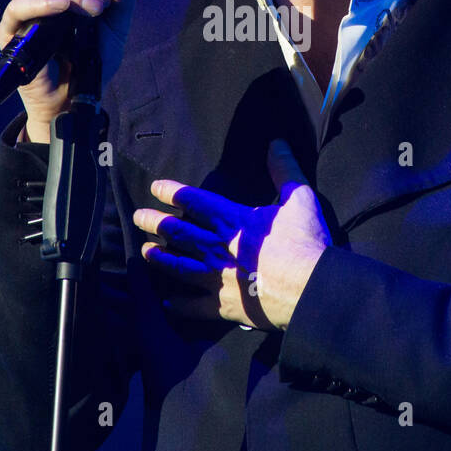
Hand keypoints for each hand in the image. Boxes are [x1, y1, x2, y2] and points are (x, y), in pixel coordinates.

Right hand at [0, 0, 135, 142]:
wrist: (76, 96)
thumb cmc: (91, 59)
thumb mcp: (117, 28)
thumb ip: (122, 1)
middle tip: (99, 1)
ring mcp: (22, 11)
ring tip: (89, 10)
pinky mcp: (10, 32)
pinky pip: (16, 8)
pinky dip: (41, 3)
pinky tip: (61, 8)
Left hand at [132, 139, 330, 330]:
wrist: (312, 289)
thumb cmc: (306, 243)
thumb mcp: (299, 199)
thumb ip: (284, 170)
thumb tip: (276, 143)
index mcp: (232, 220)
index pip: (193, 201)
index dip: (171, 192)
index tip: (156, 188)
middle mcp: (217, 247)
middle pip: (178, 232)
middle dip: (156, 223)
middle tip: (138, 217)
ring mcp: (217, 278)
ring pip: (178, 266)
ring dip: (160, 258)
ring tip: (146, 252)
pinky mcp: (224, 306)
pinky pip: (194, 306)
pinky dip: (179, 304)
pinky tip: (169, 302)